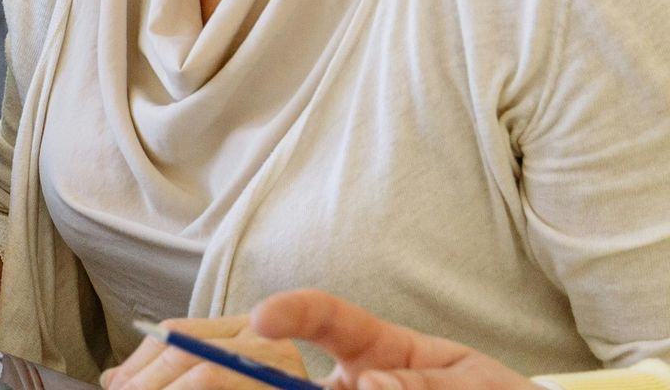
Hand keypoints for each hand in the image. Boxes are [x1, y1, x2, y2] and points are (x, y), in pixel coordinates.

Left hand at [103, 315, 307, 389]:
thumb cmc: (258, 386)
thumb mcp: (212, 379)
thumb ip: (171, 377)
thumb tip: (113, 380)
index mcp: (250, 333)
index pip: (178, 332)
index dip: (139, 361)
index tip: (113, 386)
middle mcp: (269, 345)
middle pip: (186, 350)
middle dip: (143, 381)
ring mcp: (282, 371)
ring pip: (204, 373)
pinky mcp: (286, 388)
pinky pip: (216, 383)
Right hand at [252, 290, 540, 389]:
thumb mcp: (471, 389)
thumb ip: (424, 386)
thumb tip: (367, 387)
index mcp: (378, 351)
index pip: (325, 318)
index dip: (292, 312)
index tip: (264, 320)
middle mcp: (355, 384)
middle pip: (291, 376)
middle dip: (260, 374)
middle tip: (222, 374)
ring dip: (302, 387)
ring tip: (329, 383)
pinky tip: (325, 389)